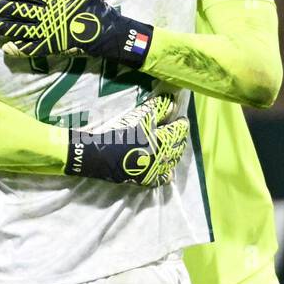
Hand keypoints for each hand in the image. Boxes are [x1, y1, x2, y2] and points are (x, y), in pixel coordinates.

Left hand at [0, 0, 154, 67]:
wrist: (109, 34)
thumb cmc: (97, 9)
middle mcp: (49, 15)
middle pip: (20, 11)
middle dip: (2, 9)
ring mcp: (50, 33)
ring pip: (22, 30)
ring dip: (6, 28)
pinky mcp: (53, 48)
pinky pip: (32, 49)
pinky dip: (19, 49)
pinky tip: (7, 48)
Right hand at [67, 94, 187, 186]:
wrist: (101, 155)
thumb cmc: (120, 133)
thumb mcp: (138, 116)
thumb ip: (157, 109)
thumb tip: (172, 103)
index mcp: (163, 140)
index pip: (179, 131)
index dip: (182, 124)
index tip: (182, 119)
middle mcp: (163, 157)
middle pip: (178, 147)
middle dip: (180, 138)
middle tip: (178, 132)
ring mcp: (155, 170)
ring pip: (172, 163)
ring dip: (175, 154)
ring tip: (174, 148)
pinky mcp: (145, 180)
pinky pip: (161, 179)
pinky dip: (166, 174)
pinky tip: (168, 172)